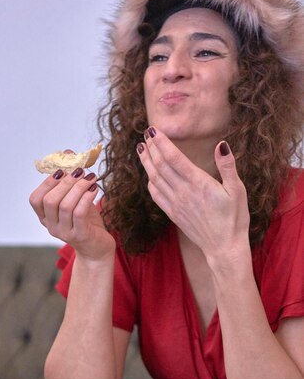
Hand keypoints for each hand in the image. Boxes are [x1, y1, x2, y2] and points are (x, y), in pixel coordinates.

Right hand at [29, 168, 114, 259]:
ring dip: (79, 187)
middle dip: (66, 182)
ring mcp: (64, 233)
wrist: (97, 248)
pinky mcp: (79, 236)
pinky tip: (95, 188)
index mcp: (45, 217)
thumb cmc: (86, 222)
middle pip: (50, 200)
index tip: (62, 170)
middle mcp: (51, 226)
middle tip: (80, 171)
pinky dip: (87, 197)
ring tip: (91, 178)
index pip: (35, 199)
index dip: (47, 182)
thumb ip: (70, 179)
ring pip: (65, 205)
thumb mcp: (77, 199)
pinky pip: (79, 213)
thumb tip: (68, 153)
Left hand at [137, 127, 249, 260]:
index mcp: (198, 183)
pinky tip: (149, 175)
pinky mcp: (173, 214)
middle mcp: (183, 192)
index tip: (153, 130)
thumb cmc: (234, 219)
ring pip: (155, 179)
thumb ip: (228, 166)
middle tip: (144, 135)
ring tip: (141, 149)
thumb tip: (222, 145)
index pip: (174, 158)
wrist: (223, 247)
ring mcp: (175, 204)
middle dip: (151, 148)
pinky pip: (156, 195)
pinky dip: (150, 182)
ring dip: (147, 163)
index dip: (161, 143)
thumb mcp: (237, 190)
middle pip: (160, 166)